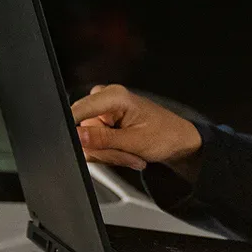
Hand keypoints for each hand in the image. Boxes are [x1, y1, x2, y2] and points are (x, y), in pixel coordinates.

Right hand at [70, 84, 202, 170]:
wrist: (176, 140)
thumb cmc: (165, 135)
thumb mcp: (135, 141)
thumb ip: (103, 139)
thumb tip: (77, 135)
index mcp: (115, 96)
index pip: (79, 109)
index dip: (74, 130)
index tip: (80, 146)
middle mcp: (105, 99)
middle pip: (82, 131)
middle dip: (104, 150)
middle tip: (127, 155)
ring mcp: (102, 112)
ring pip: (86, 142)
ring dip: (110, 155)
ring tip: (132, 155)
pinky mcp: (101, 124)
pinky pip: (92, 145)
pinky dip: (109, 154)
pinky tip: (126, 152)